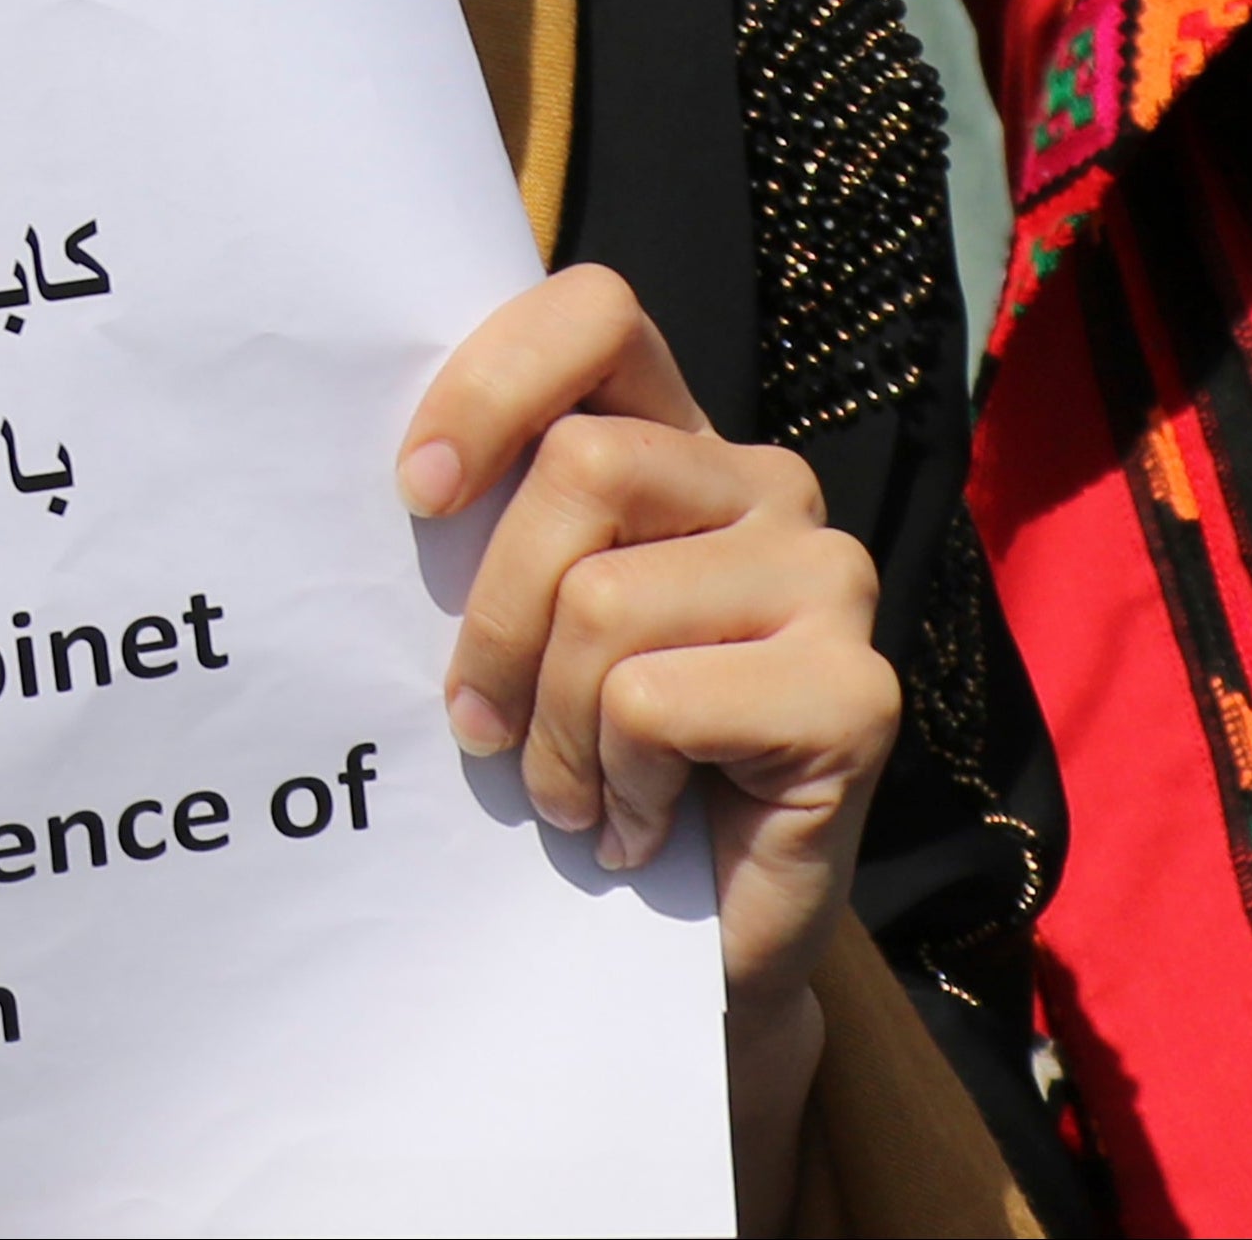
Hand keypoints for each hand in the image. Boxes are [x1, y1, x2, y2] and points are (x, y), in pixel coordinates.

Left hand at [403, 268, 897, 1217]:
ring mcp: (827, 578)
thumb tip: (395, 479)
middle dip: (492, 615)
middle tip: (478, 722)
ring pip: (605, 601)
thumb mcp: (518, 621)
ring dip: (550, 728)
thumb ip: (486, 528)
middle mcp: (766, 483)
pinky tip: (636, 827)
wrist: (682, 940)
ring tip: (569, 791)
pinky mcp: (856, 691)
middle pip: (580, 466)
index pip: (595, 311)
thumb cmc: (583, 759)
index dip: (492, 382)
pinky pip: (655, 703)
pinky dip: (614, 784)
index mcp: (678, 439)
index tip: (417, 494)